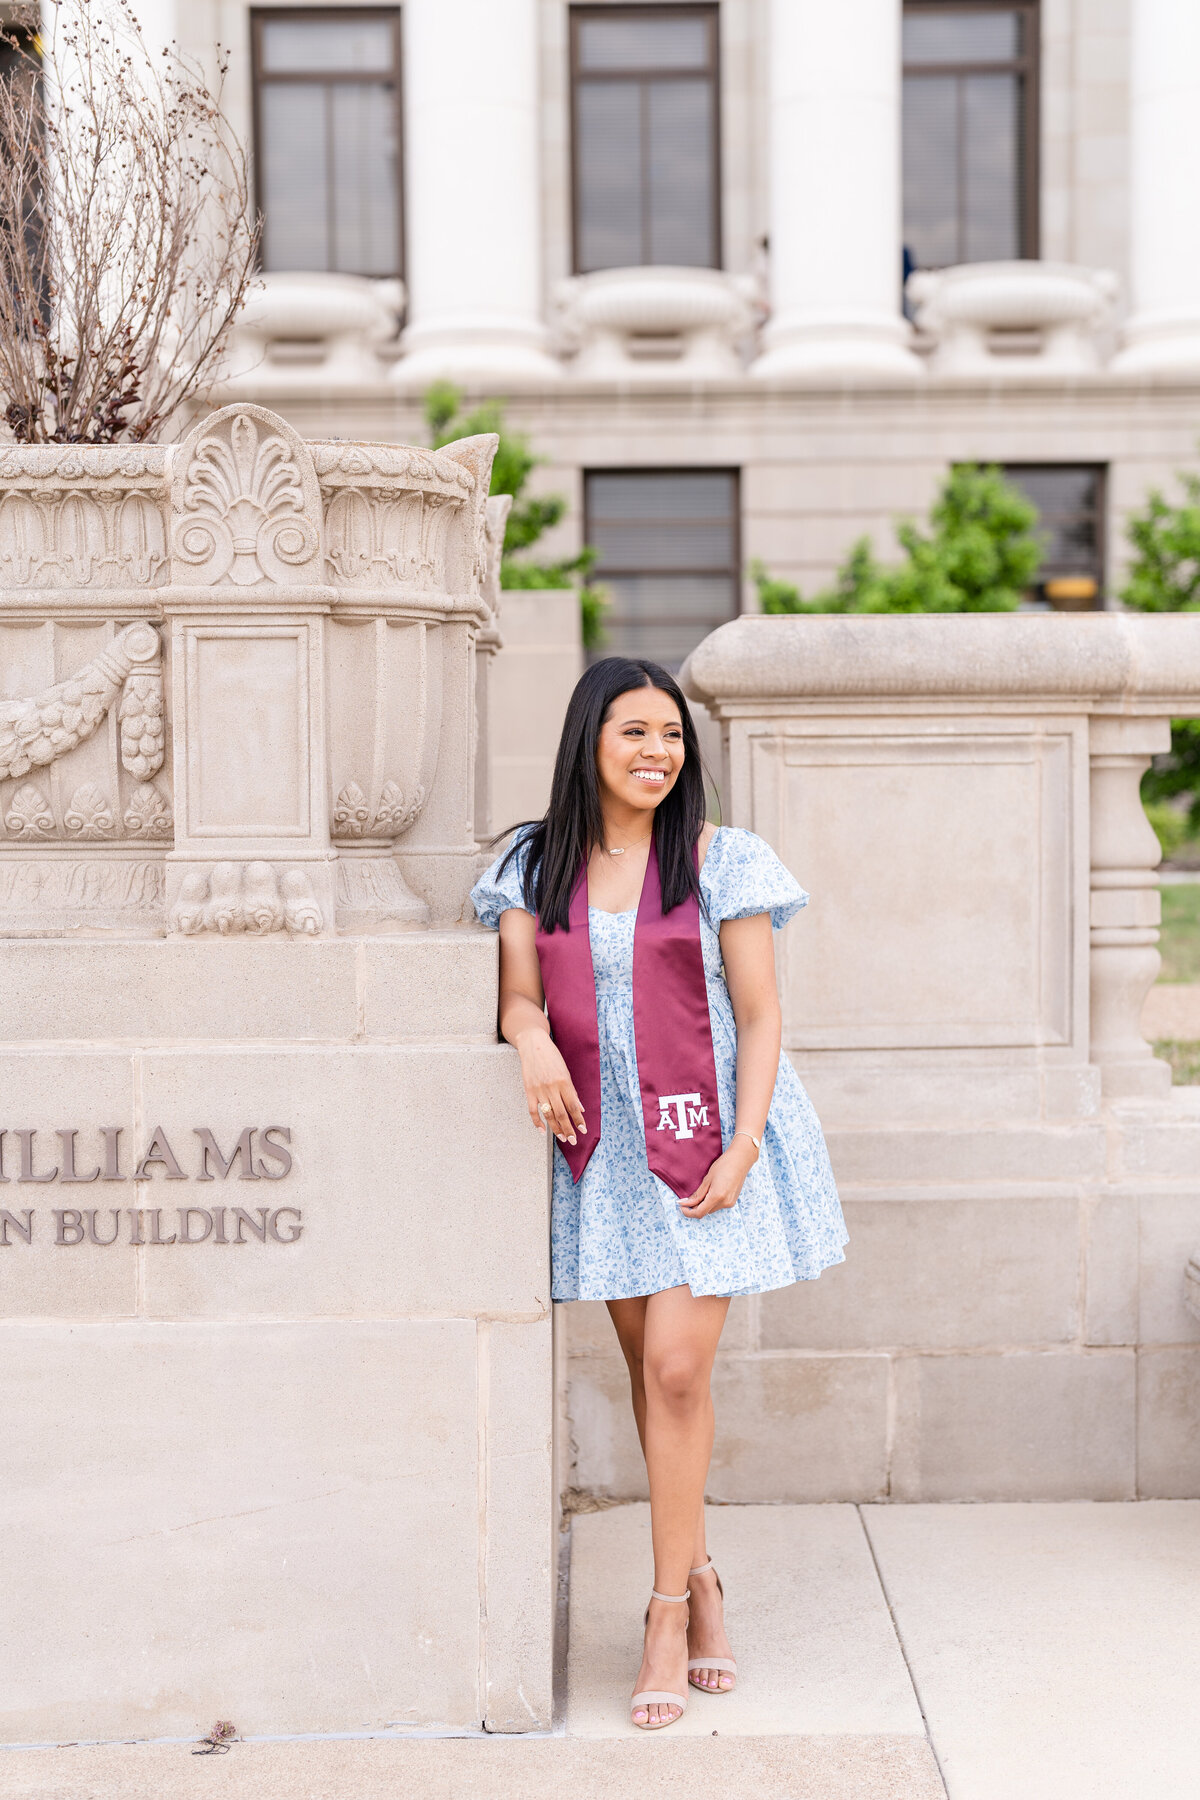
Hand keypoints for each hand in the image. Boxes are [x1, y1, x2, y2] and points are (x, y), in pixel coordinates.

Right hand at [515, 1029, 586, 1145]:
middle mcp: (552, 1087)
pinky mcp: (529, 1090)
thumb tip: (580, 1108)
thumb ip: (572, 1091)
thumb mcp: (566, 1071)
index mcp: (564, 1082)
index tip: (583, 1130)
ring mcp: (539, 1090)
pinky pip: (533, 1110)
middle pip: (561, 1113)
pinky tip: (543, 1131)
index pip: (573, 1106)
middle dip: (568, 1129)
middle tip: (573, 1140)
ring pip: (548, 1114)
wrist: (533, 1045)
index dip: (579, 1120)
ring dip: (556, 1128)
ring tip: (562, 1137)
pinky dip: (537, 1122)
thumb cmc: (552, 1057)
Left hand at [679, 1137, 757, 1219]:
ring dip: (704, 1204)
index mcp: (717, 1197)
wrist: (740, 1160)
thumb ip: (697, 1194)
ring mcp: (730, 1203)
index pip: (699, 1213)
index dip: (688, 1212)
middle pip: (705, 1211)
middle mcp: (724, 1203)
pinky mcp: (733, 1201)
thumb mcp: (707, 1179)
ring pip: (711, 1209)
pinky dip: (711, 1202)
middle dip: (695, 1207)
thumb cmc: (723, 1165)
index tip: (681, 1206)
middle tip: (688, 1197)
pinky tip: (711, 1191)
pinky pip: (718, 1206)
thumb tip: (685, 1203)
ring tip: (702, 1191)